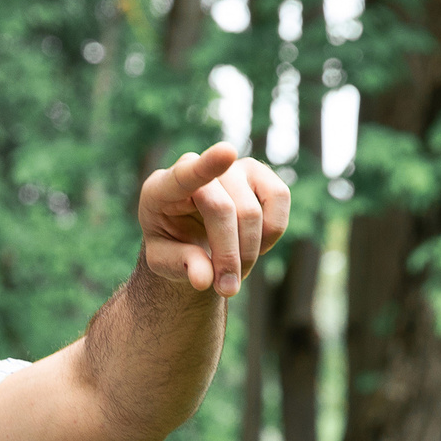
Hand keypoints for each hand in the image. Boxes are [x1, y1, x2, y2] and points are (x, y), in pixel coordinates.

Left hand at [136, 145, 291, 298]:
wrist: (190, 236)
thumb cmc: (173, 245)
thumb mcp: (164, 262)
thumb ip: (181, 266)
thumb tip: (204, 279)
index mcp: (161, 188)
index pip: (184, 175)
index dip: (206, 166)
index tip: (227, 152)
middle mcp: (196, 166)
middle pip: (224, 211)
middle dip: (229, 257)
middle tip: (226, 288)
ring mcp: (230, 166)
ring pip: (252, 212)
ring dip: (249, 253)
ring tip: (235, 270)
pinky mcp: (259, 173)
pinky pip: (280, 199)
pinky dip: (271, 233)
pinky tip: (253, 245)